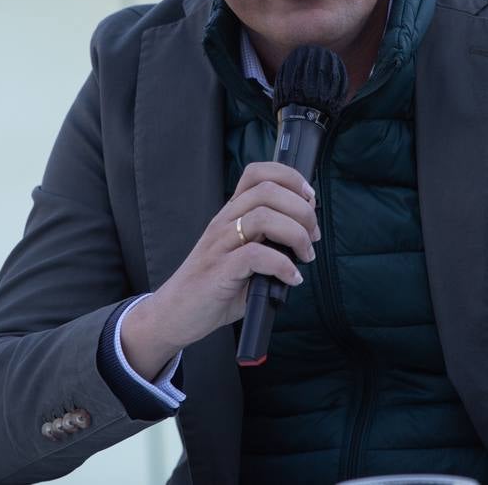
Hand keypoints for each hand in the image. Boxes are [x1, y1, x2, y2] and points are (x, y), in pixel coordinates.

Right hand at [120, 161, 321, 378]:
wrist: (174, 313)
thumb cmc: (214, 286)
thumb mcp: (243, 255)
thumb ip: (269, 242)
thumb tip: (307, 238)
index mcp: (230, 213)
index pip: (257, 173)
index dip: (290, 178)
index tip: (310, 199)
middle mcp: (224, 222)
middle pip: (268, 191)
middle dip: (302, 210)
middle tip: (313, 236)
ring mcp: (219, 244)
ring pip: (264, 217)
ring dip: (297, 235)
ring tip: (306, 256)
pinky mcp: (219, 270)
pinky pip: (256, 255)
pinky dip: (283, 265)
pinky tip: (292, 278)